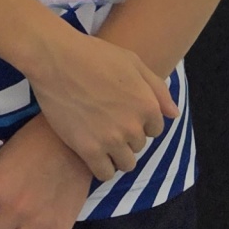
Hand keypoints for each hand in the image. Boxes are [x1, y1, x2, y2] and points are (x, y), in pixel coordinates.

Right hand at [25, 25, 174, 182]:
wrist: (55, 58)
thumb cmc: (93, 55)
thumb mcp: (132, 62)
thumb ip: (157, 89)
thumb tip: (174, 114)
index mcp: (147, 104)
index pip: (154, 129)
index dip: (138, 121)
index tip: (120, 111)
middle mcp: (133, 125)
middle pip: (139, 146)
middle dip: (126, 136)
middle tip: (105, 119)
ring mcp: (111, 139)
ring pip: (125, 163)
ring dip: (116, 154)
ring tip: (99, 137)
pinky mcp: (88, 149)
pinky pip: (104, 173)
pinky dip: (100, 166)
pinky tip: (91, 151)